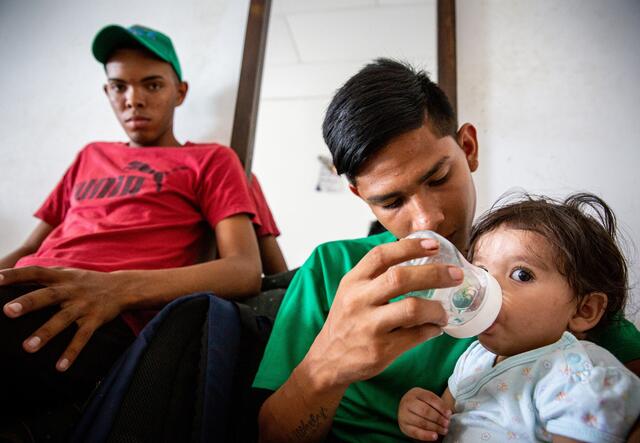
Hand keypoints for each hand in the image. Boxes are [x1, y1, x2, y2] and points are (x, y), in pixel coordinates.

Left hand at [1, 266, 125, 370]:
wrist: (122, 287)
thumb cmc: (86, 282)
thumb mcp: (67, 274)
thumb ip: (43, 277)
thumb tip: (10, 279)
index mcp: (62, 277)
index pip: (36, 272)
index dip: (16, 275)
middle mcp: (71, 290)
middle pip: (48, 296)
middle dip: (29, 303)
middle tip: (8, 311)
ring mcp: (83, 306)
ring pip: (63, 319)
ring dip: (46, 333)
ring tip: (27, 347)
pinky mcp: (95, 320)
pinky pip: (82, 337)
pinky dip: (72, 352)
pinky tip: (60, 366)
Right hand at [303, 237, 463, 387]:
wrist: (328, 360)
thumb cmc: (347, 321)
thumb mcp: (351, 292)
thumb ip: (375, 275)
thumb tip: (417, 257)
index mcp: (353, 281)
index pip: (381, 255)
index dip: (409, 247)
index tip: (433, 245)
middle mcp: (359, 300)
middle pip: (400, 278)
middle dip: (434, 274)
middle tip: (455, 275)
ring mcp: (369, 326)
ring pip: (412, 308)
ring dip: (436, 308)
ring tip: (444, 312)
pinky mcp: (380, 350)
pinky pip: (416, 336)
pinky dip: (431, 330)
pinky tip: (435, 328)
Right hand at [398, 387, 451, 440]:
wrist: (406, 408)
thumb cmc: (420, 403)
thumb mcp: (427, 398)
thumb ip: (437, 404)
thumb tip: (448, 413)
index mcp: (416, 393)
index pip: (430, 398)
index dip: (441, 407)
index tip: (449, 414)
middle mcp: (407, 402)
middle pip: (425, 410)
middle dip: (438, 418)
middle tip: (447, 423)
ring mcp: (404, 414)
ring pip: (421, 422)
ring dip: (435, 427)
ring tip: (444, 430)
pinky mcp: (404, 426)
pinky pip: (416, 432)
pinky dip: (426, 435)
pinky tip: (435, 436)